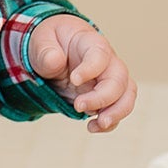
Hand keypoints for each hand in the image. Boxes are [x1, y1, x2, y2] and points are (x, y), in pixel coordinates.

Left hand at [28, 15, 136, 132]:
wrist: (54, 50)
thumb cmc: (50, 41)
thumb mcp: (40, 40)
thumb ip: (45, 51)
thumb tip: (55, 61)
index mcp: (91, 43)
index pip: (100, 55)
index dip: (91, 69)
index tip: (74, 79)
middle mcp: (107, 62)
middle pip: (118, 79)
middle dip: (102, 97)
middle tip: (78, 106)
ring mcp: (109, 79)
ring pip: (126, 95)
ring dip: (116, 113)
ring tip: (96, 125)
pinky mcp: (106, 96)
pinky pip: (117, 109)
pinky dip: (110, 122)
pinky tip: (92, 127)